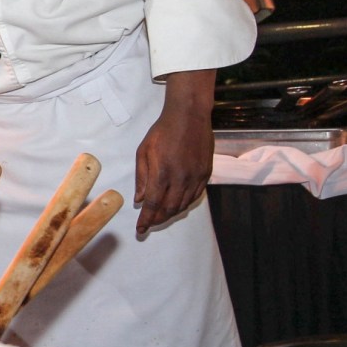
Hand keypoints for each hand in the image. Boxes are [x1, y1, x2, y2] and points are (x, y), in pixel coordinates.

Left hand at [134, 70, 215, 237]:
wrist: (189, 116)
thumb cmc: (162, 131)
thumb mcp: (144, 151)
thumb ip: (142, 177)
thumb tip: (139, 200)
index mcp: (162, 173)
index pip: (153, 205)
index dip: (146, 220)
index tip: (140, 229)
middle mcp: (181, 179)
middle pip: (169, 209)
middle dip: (157, 220)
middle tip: (149, 225)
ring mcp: (196, 177)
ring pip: (183, 205)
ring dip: (170, 214)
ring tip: (160, 218)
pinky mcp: (206, 174)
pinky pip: (195, 196)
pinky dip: (184, 204)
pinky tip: (176, 206)